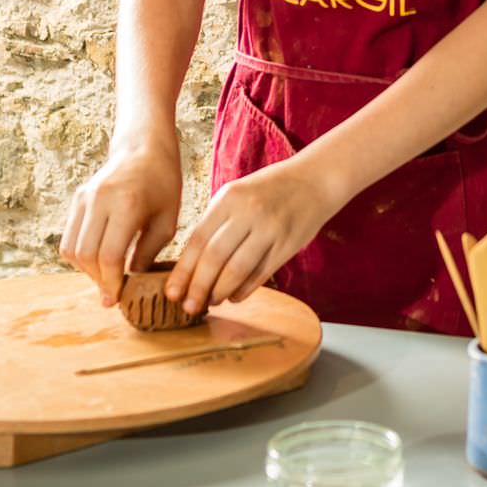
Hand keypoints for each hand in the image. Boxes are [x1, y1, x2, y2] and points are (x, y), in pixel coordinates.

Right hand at [59, 128, 181, 307]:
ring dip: (86, 270)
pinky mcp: (77, 199)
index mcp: (126, 204)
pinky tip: (99, 260)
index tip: (119, 298)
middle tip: (113, 293)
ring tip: (106, 277)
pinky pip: (69, 237)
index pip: (109, 255)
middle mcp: (99, 200)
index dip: (112, 283)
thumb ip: (147, 254)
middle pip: (86, 255)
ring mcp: (84, 198)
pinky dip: (80, 255)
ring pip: (71, 248)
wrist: (145, 148)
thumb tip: (131, 286)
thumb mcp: (166, 222)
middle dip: (98, 280)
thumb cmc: (163, 184)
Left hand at [167, 159, 344, 313]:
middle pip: (215, 257)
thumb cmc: (269, 189)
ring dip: (220, 292)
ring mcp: (270, 229)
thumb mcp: (237, 193)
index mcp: (229, 197)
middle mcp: (249, 212)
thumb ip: (216, 222)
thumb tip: (190, 264)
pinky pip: (261, 274)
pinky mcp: (288, 245)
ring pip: (237, 270)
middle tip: (187, 307)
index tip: (171, 292)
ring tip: (210, 303)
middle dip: (198, 287)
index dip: (183, 270)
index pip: (198, 239)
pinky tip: (233, 297)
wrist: (315, 180)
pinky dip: (244, 290)